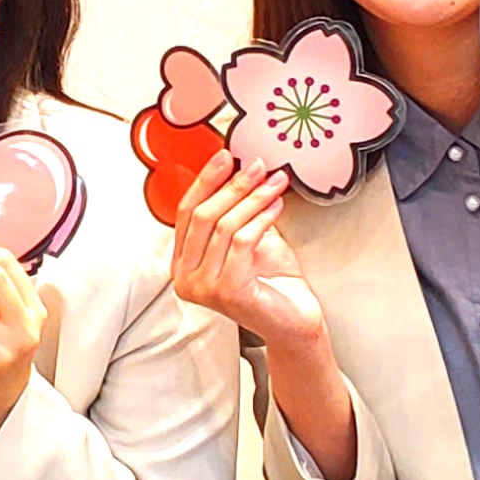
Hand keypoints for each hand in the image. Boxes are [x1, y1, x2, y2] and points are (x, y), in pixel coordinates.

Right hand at [165, 147, 324, 355]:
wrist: (295, 323)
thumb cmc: (273, 285)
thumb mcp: (249, 238)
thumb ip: (237, 211)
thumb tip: (240, 170)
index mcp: (184, 264)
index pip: (186, 213)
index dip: (205, 181)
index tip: (224, 156)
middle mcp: (186, 278)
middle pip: (202, 216)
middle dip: (232, 185)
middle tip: (256, 166)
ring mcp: (203, 287)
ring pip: (223, 226)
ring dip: (253, 198)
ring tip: (274, 183)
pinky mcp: (226, 291)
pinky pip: (241, 241)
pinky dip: (261, 218)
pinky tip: (276, 206)